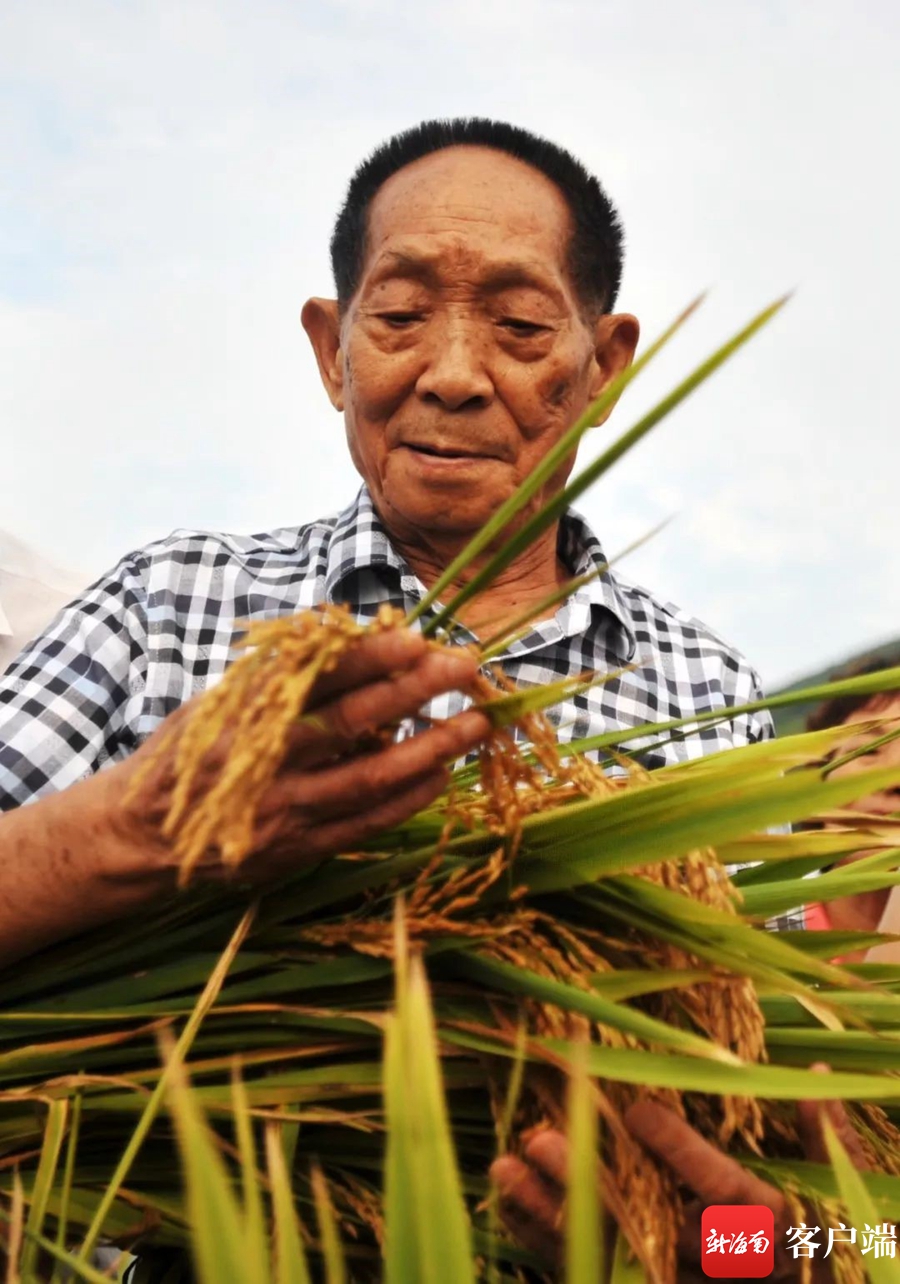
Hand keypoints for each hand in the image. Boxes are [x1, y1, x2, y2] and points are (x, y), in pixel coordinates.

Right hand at [105, 629, 489, 884]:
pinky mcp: (299, 848)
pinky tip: (442, 775)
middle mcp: (267, 761)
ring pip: (370, 777)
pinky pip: (366, 822)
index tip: (416, 636)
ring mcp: (286, 809)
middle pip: (352, 721)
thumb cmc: (188, 755)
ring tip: (475, 724)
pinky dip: (408, 798)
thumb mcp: (219, 702)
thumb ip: (276, 675)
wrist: (143, 837)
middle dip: (413, 691)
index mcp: (245, 714)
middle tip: (463, 666)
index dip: (369, 656)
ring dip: (430, 749)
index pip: (316, 677)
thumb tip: (341, 635)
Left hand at [490, 1075, 867, 1280]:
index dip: (682, 1155)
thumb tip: (811, 1068)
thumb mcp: (835, 1189)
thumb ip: (822, 1135)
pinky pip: (590, 1269)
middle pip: (648, 1227)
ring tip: (505, 1164)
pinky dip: (544, 1237)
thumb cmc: (822, 1236)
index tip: (639, 1112)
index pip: (723, 1196)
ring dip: (551, 1212)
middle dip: (591, 1184)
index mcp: (768, 1233)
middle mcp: (717, 1268)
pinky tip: (507, 1197)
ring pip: (608, 1253)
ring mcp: (677, 1283)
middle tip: (541, 1137)